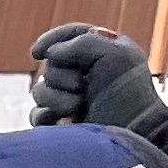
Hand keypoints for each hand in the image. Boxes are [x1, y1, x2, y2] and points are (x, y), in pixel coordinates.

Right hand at [30, 24, 160, 131]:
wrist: (131, 133)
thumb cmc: (129, 94)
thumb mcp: (115, 55)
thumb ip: (81, 43)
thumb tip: (50, 54)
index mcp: (102, 52)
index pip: (69, 35)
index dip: (51, 40)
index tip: (37, 53)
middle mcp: (85, 72)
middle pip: (50, 64)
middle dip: (61, 76)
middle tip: (82, 87)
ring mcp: (70, 98)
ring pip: (39, 91)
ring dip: (56, 99)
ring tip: (78, 107)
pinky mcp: (60, 121)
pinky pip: (36, 114)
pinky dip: (47, 117)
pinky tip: (66, 121)